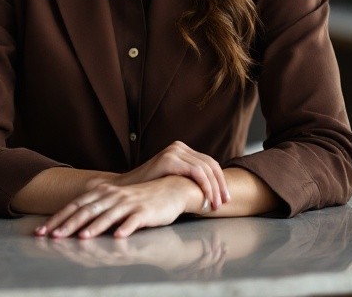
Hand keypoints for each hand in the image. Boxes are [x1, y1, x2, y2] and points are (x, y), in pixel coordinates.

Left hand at [35, 176, 202, 238]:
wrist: (171, 190)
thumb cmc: (140, 198)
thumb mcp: (115, 200)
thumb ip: (96, 208)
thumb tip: (72, 221)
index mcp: (104, 192)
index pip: (76, 205)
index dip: (58, 218)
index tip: (42, 231)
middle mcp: (114, 195)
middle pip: (87, 210)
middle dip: (69, 224)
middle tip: (53, 236)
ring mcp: (129, 202)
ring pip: (108, 215)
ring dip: (94, 226)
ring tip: (82, 238)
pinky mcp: (145, 211)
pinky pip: (134, 220)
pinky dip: (125, 227)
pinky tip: (117, 236)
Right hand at [99, 140, 229, 211]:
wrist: (126, 189)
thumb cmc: (149, 189)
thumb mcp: (173, 180)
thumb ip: (188, 179)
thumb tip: (211, 191)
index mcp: (182, 149)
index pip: (209, 163)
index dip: (220, 180)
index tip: (225, 197)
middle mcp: (179, 146)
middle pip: (210, 164)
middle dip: (220, 185)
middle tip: (224, 202)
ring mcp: (174, 151)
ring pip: (205, 169)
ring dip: (214, 188)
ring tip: (215, 205)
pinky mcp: (169, 159)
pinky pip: (196, 172)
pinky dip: (205, 186)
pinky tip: (206, 199)